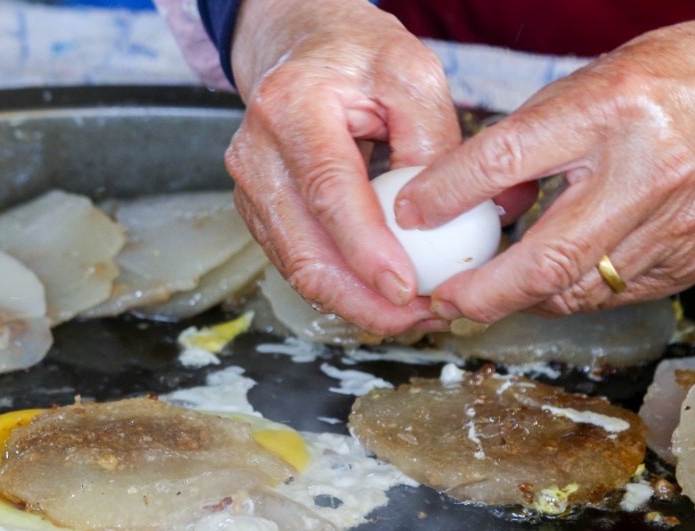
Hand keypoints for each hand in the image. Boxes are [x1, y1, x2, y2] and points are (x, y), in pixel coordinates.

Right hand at [225, 0, 462, 334]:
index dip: (366, 250)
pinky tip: (382, 298)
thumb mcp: (412, 73)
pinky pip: (298, 264)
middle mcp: (256, 153)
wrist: (303, 47)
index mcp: (291, 107)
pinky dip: (341, 289)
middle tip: (420, 319)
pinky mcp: (258, 212)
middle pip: (304, 250)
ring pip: (298, 269)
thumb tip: (445, 219)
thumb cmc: (358, 57)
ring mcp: (249, 188)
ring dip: (355, 303)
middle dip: (363, 299)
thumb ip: (431, 141)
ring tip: (413, 315)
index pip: (329, 192)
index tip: (408, 289)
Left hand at [394, 0, 694, 323]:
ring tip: (481, 295)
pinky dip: (568, 293)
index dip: (449, 194)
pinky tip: (547, 282)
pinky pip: (608, 295)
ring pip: (574, 290)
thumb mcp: (586, 86)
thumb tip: (460, 201)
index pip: (510, 157)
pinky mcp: (686, 261)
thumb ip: (524, 144)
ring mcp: (673, 225)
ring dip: (519, 299)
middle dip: (482, 293)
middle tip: (441, 302)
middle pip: (546, 259)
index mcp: (612, 109)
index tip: (409, 216)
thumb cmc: (669, 81)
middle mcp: (646, 172)